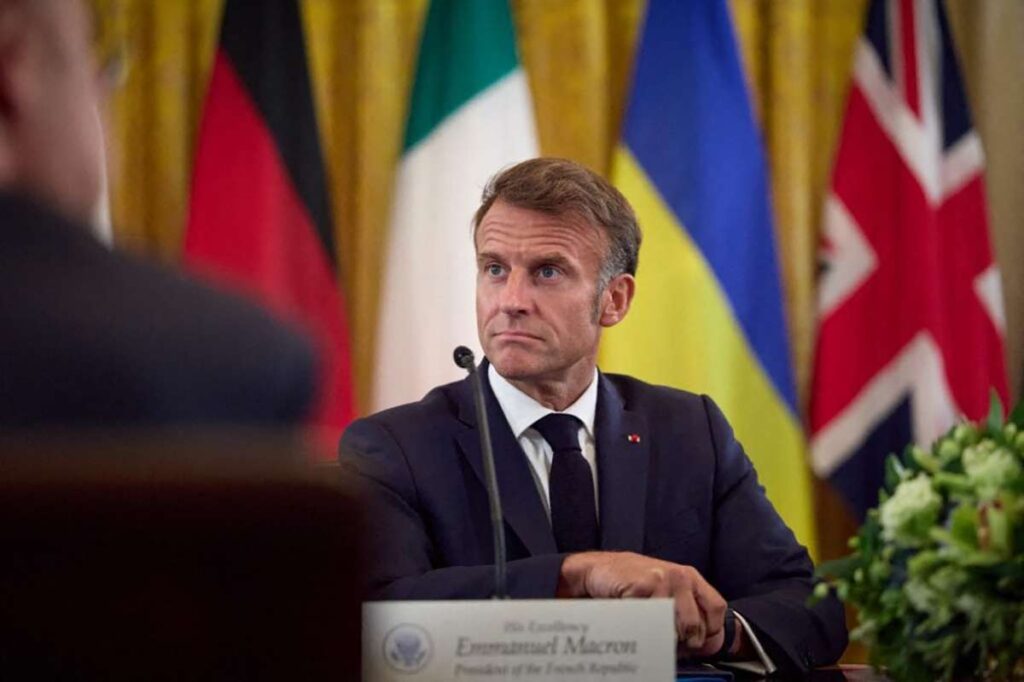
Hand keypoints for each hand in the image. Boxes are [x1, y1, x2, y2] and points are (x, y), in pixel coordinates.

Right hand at [557, 552, 727, 656]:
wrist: (601, 569)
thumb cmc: (635, 584)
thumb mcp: (667, 593)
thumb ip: (687, 613)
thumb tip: (702, 644)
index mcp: (691, 578)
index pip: (717, 610)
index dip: (707, 630)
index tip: (693, 641)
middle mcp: (681, 577)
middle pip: (695, 625)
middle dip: (680, 640)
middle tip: (663, 636)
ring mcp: (663, 579)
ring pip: (674, 628)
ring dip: (659, 635)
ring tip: (646, 625)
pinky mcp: (644, 585)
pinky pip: (651, 623)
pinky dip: (642, 626)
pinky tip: (634, 614)